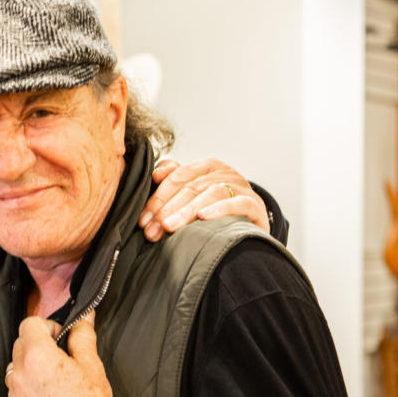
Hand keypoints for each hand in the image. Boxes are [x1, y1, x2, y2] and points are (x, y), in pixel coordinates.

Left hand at [7, 313, 123, 396]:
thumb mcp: (91, 364)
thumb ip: (82, 335)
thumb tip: (84, 317)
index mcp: (38, 357)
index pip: (29, 324)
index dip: (47, 325)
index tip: (60, 336)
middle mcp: (20, 375)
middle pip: (20, 343)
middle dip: (38, 343)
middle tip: (60, 354)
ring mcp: (15, 395)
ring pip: (15, 366)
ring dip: (30, 364)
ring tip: (54, 375)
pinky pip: (16, 388)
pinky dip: (27, 384)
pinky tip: (48, 393)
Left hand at [138, 158, 269, 239]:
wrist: (252, 226)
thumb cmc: (218, 210)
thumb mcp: (195, 194)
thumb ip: (175, 180)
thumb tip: (156, 174)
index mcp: (207, 166)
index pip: (177, 176)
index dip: (157, 197)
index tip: (142, 219)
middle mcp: (225, 173)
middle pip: (191, 187)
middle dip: (167, 209)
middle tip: (151, 230)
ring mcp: (242, 187)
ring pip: (210, 193)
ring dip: (186, 211)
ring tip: (169, 227)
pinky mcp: (255, 205)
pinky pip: (237, 203)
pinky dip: (219, 209)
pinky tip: (203, 217)